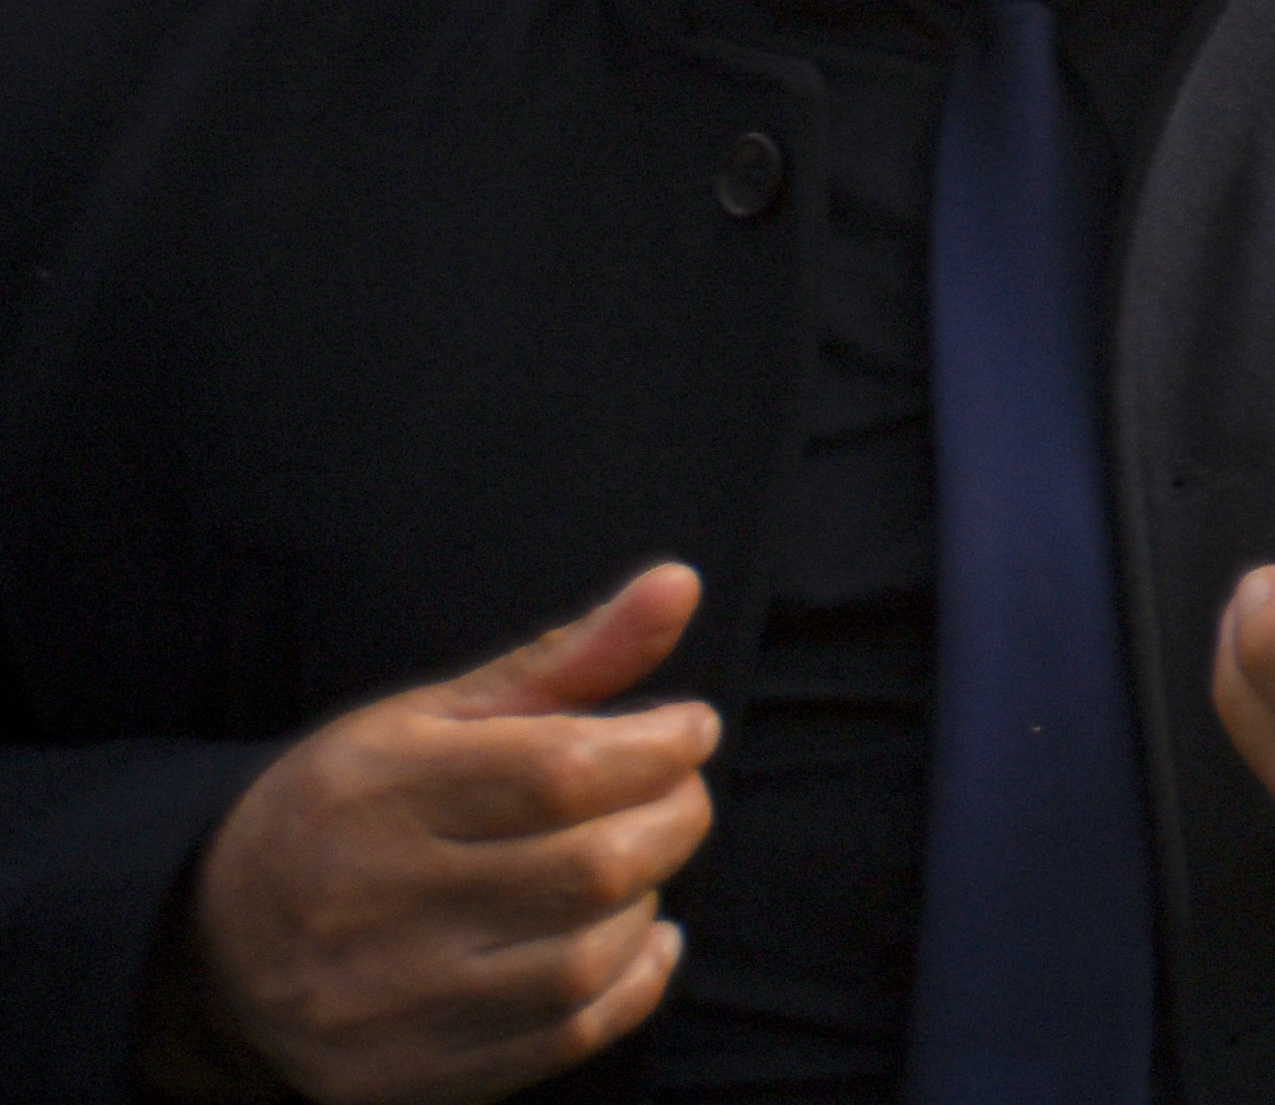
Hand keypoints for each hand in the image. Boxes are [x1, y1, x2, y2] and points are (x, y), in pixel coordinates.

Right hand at [173, 559, 714, 1103]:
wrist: (219, 941)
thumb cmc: (355, 805)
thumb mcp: (438, 716)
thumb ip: (566, 658)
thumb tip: (681, 583)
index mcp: (380, 793)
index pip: (563, 773)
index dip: (659, 747)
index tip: (690, 729)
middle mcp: (374, 903)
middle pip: (590, 868)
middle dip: (673, 819)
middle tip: (677, 794)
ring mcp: (387, 1004)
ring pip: (584, 961)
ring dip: (647, 903)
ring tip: (634, 864)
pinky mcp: (403, 1077)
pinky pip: (563, 1040)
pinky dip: (631, 984)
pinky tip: (637, 938)